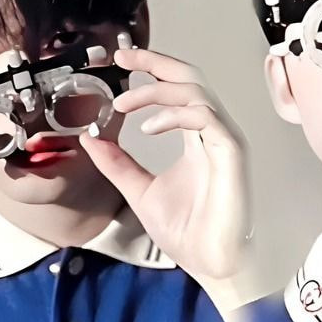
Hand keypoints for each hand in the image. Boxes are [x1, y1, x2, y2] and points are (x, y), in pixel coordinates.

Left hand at [79, 49, 252, 282]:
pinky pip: (206, 118)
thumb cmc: (187, 230)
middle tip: (122, 58)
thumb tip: (90, 137)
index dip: (151, 68)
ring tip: (123, 105)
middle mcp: (212, 131)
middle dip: (155, 62)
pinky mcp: (231, 154)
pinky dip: (174, 116)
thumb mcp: (138, 190)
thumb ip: (117, 163)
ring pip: (195, 92)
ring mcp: (224, 140)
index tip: (120, 61)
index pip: (176, 87)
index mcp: (195, 136)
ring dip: (155, 91)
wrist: (210, 263)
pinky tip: (147, 129)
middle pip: (189, 77)